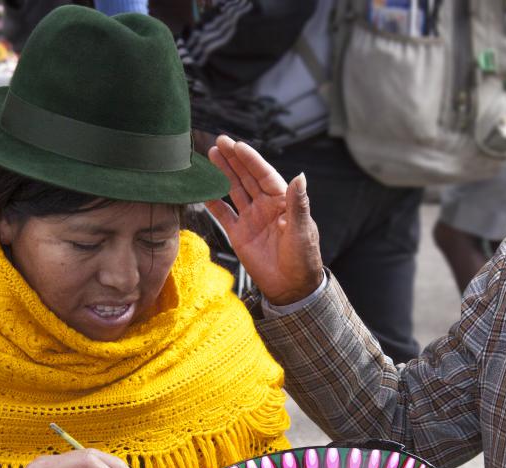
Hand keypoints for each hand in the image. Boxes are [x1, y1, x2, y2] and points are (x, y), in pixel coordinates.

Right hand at [206, 135, 323, 305]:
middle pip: (247, 177)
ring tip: (211, 155)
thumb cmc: (303, 259)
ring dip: (223, 173)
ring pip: (234, 190)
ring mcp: (251, 219)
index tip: (237, 145)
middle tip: (220, 141)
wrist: (291, 288)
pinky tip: (203, 188)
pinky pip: (223, 214)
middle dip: (234, 159)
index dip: (251, 160)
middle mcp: (265, 206)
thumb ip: (298, 203)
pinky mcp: (238, 234)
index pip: (264, 174)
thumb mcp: (302, 230)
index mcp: (282, 201)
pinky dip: (212, 201)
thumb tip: (300, 176)